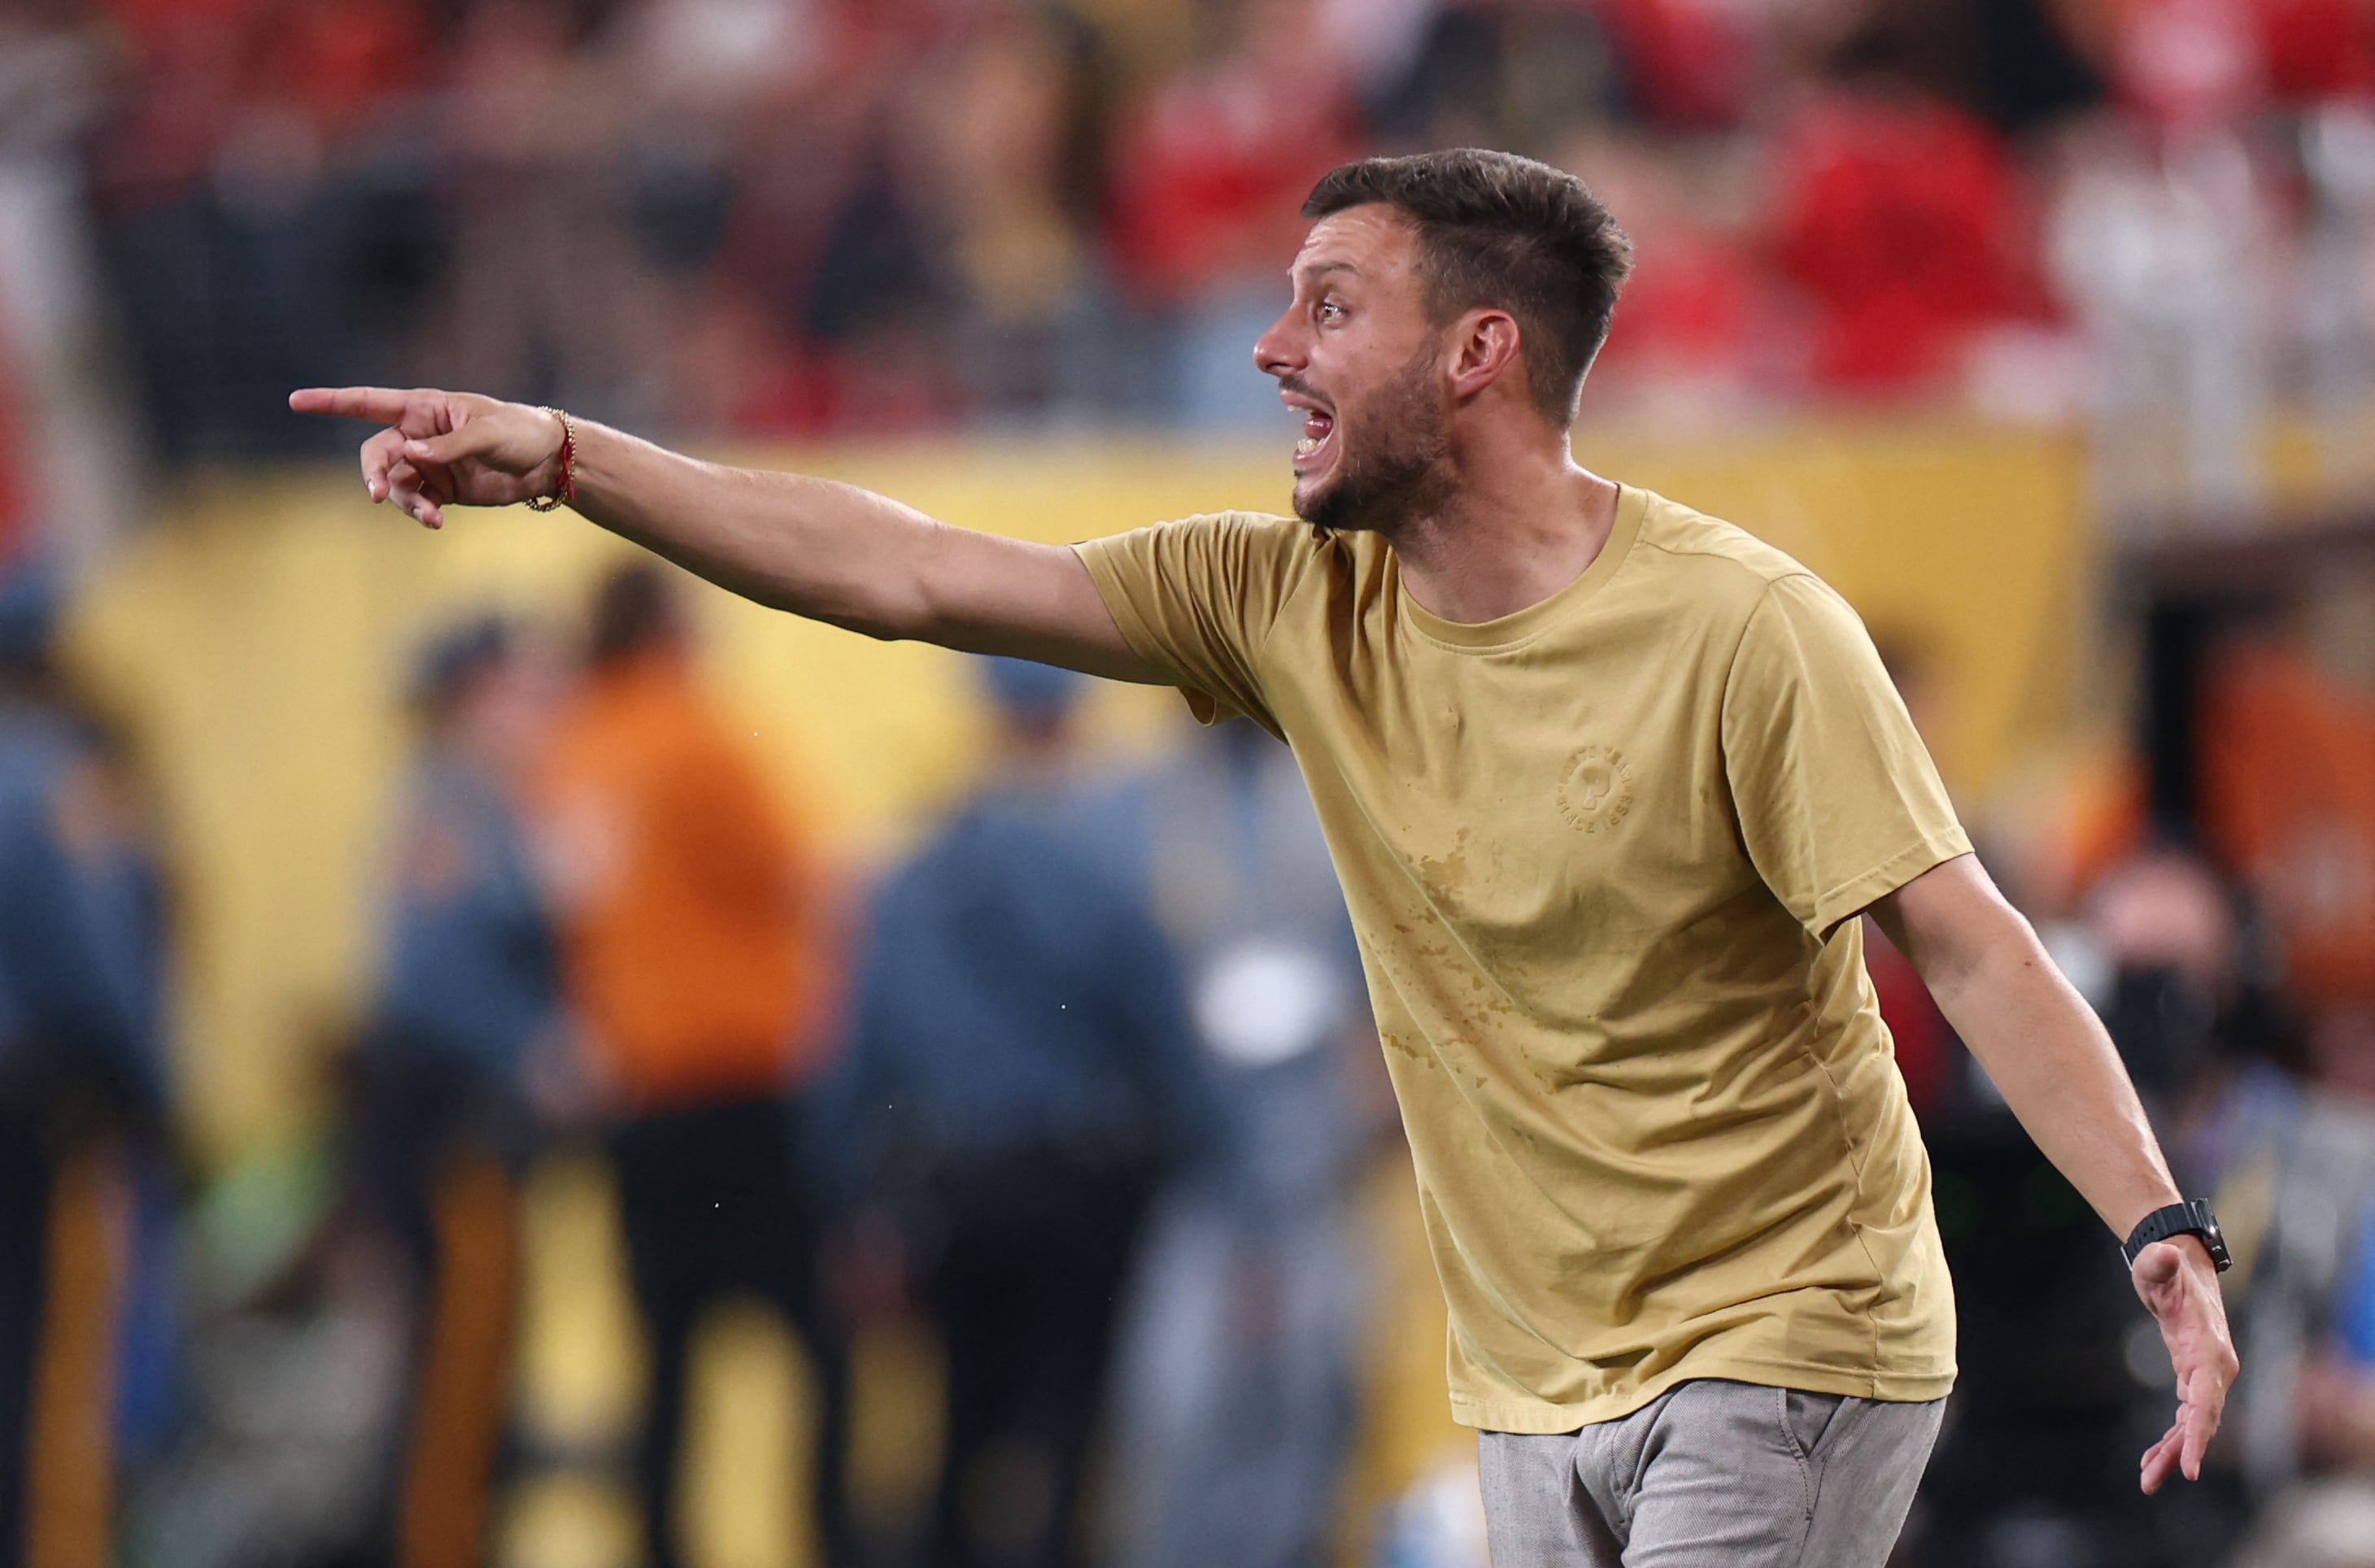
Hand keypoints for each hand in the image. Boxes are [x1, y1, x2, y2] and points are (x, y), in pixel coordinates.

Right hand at [288, 386, 566, 529]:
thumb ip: (448, 446)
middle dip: (373, 475)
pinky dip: (420, 513)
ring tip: (430, 517)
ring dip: (405, 503)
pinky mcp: (440, 489)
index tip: (296, 401)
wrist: (547, 463)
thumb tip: (411, 453)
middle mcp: (417, 435)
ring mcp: (427, 464)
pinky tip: (435, 522)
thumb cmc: (518, 433)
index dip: (332, 402)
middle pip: (376, 454)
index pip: (368, 402)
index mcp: (423, 408)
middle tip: (376, 494)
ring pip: (395, 485)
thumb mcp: (487, 434)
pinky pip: (416, 503)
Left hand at [2132, 1235, 2239, 1492]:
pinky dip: (2170, 1439)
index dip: (2197, 1434)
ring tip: (2146, 1481)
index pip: (2206, 1400)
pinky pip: (2185, 1418)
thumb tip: (2162, 1252)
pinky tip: (2151, 1460)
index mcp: (2209, 1350)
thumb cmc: (2166, 1267)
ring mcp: (2206, 1377)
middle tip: (2150, 1481)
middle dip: (2180, 1453)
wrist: (2179, 1266)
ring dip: (2171, 1453)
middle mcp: (2215, 1369)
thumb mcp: (2158, 1264)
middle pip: (2201, 1420)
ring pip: (2192, 1425)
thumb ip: (2161, 1263)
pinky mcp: (2193, 1380)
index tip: (2190, 1466)